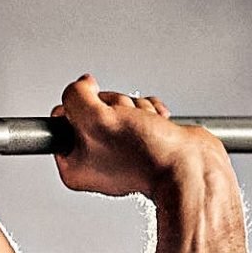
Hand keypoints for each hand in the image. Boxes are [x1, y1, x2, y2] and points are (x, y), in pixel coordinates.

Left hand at [51, 75, 222, 199]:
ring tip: (145, 127)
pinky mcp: (144, 139)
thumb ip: (76, 96)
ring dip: (136, 109)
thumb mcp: (94, 118)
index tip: (95, 115)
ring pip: (119, 107)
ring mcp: (121, 149)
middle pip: (94, 108)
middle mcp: (96, 159)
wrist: (189, 166)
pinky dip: (151, 112)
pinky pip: (140, 110)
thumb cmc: (145, 156)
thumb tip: (82, 85)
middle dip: (115, 108)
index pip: (62, 120)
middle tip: (126, 124)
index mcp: (75, 165)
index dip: (80, 109)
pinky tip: (157, 124)